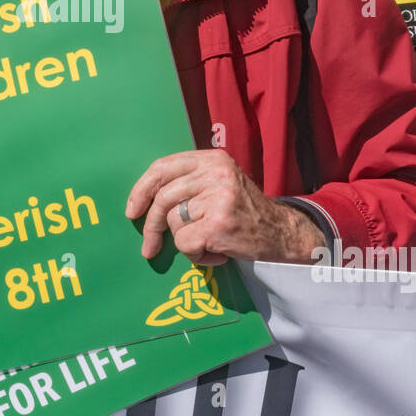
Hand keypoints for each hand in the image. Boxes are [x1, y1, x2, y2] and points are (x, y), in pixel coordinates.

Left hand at [125, 150, 323, 265]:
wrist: (282, 234)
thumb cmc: (243, 212)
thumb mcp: (219, 183)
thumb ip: (188, 182)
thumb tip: (142, 199)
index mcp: (212, 159)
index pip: (163, 167)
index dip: (141, 189)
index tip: (132, 210)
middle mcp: (215, 173)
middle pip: (163, 198)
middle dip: (151, 225)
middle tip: (148, 247)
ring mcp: (218, 198)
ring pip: (174, 222)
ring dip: (186, 241)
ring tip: (207, 243)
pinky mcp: (218, 224)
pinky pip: (185, 244)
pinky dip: (196, 256)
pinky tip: (216, 252)